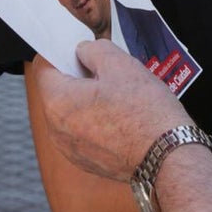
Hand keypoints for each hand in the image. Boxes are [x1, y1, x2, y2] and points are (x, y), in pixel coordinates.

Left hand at [33, 40, 192, 181]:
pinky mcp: (86, 162)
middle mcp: (56, 130)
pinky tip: (121, 118)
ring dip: (88, 101)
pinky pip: (83, 133)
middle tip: (108, 72)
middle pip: (57, 91)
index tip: (80, 50)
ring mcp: (70, 149)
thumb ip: (93, 50)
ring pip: (71, 113)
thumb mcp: (120, 64)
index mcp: (57, 102)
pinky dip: (96, 122)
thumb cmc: (144, 111)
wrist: (167, 156)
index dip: (61, 52)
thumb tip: (83, 52)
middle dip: (78, 78)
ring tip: (119, 97)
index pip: (44, 66)